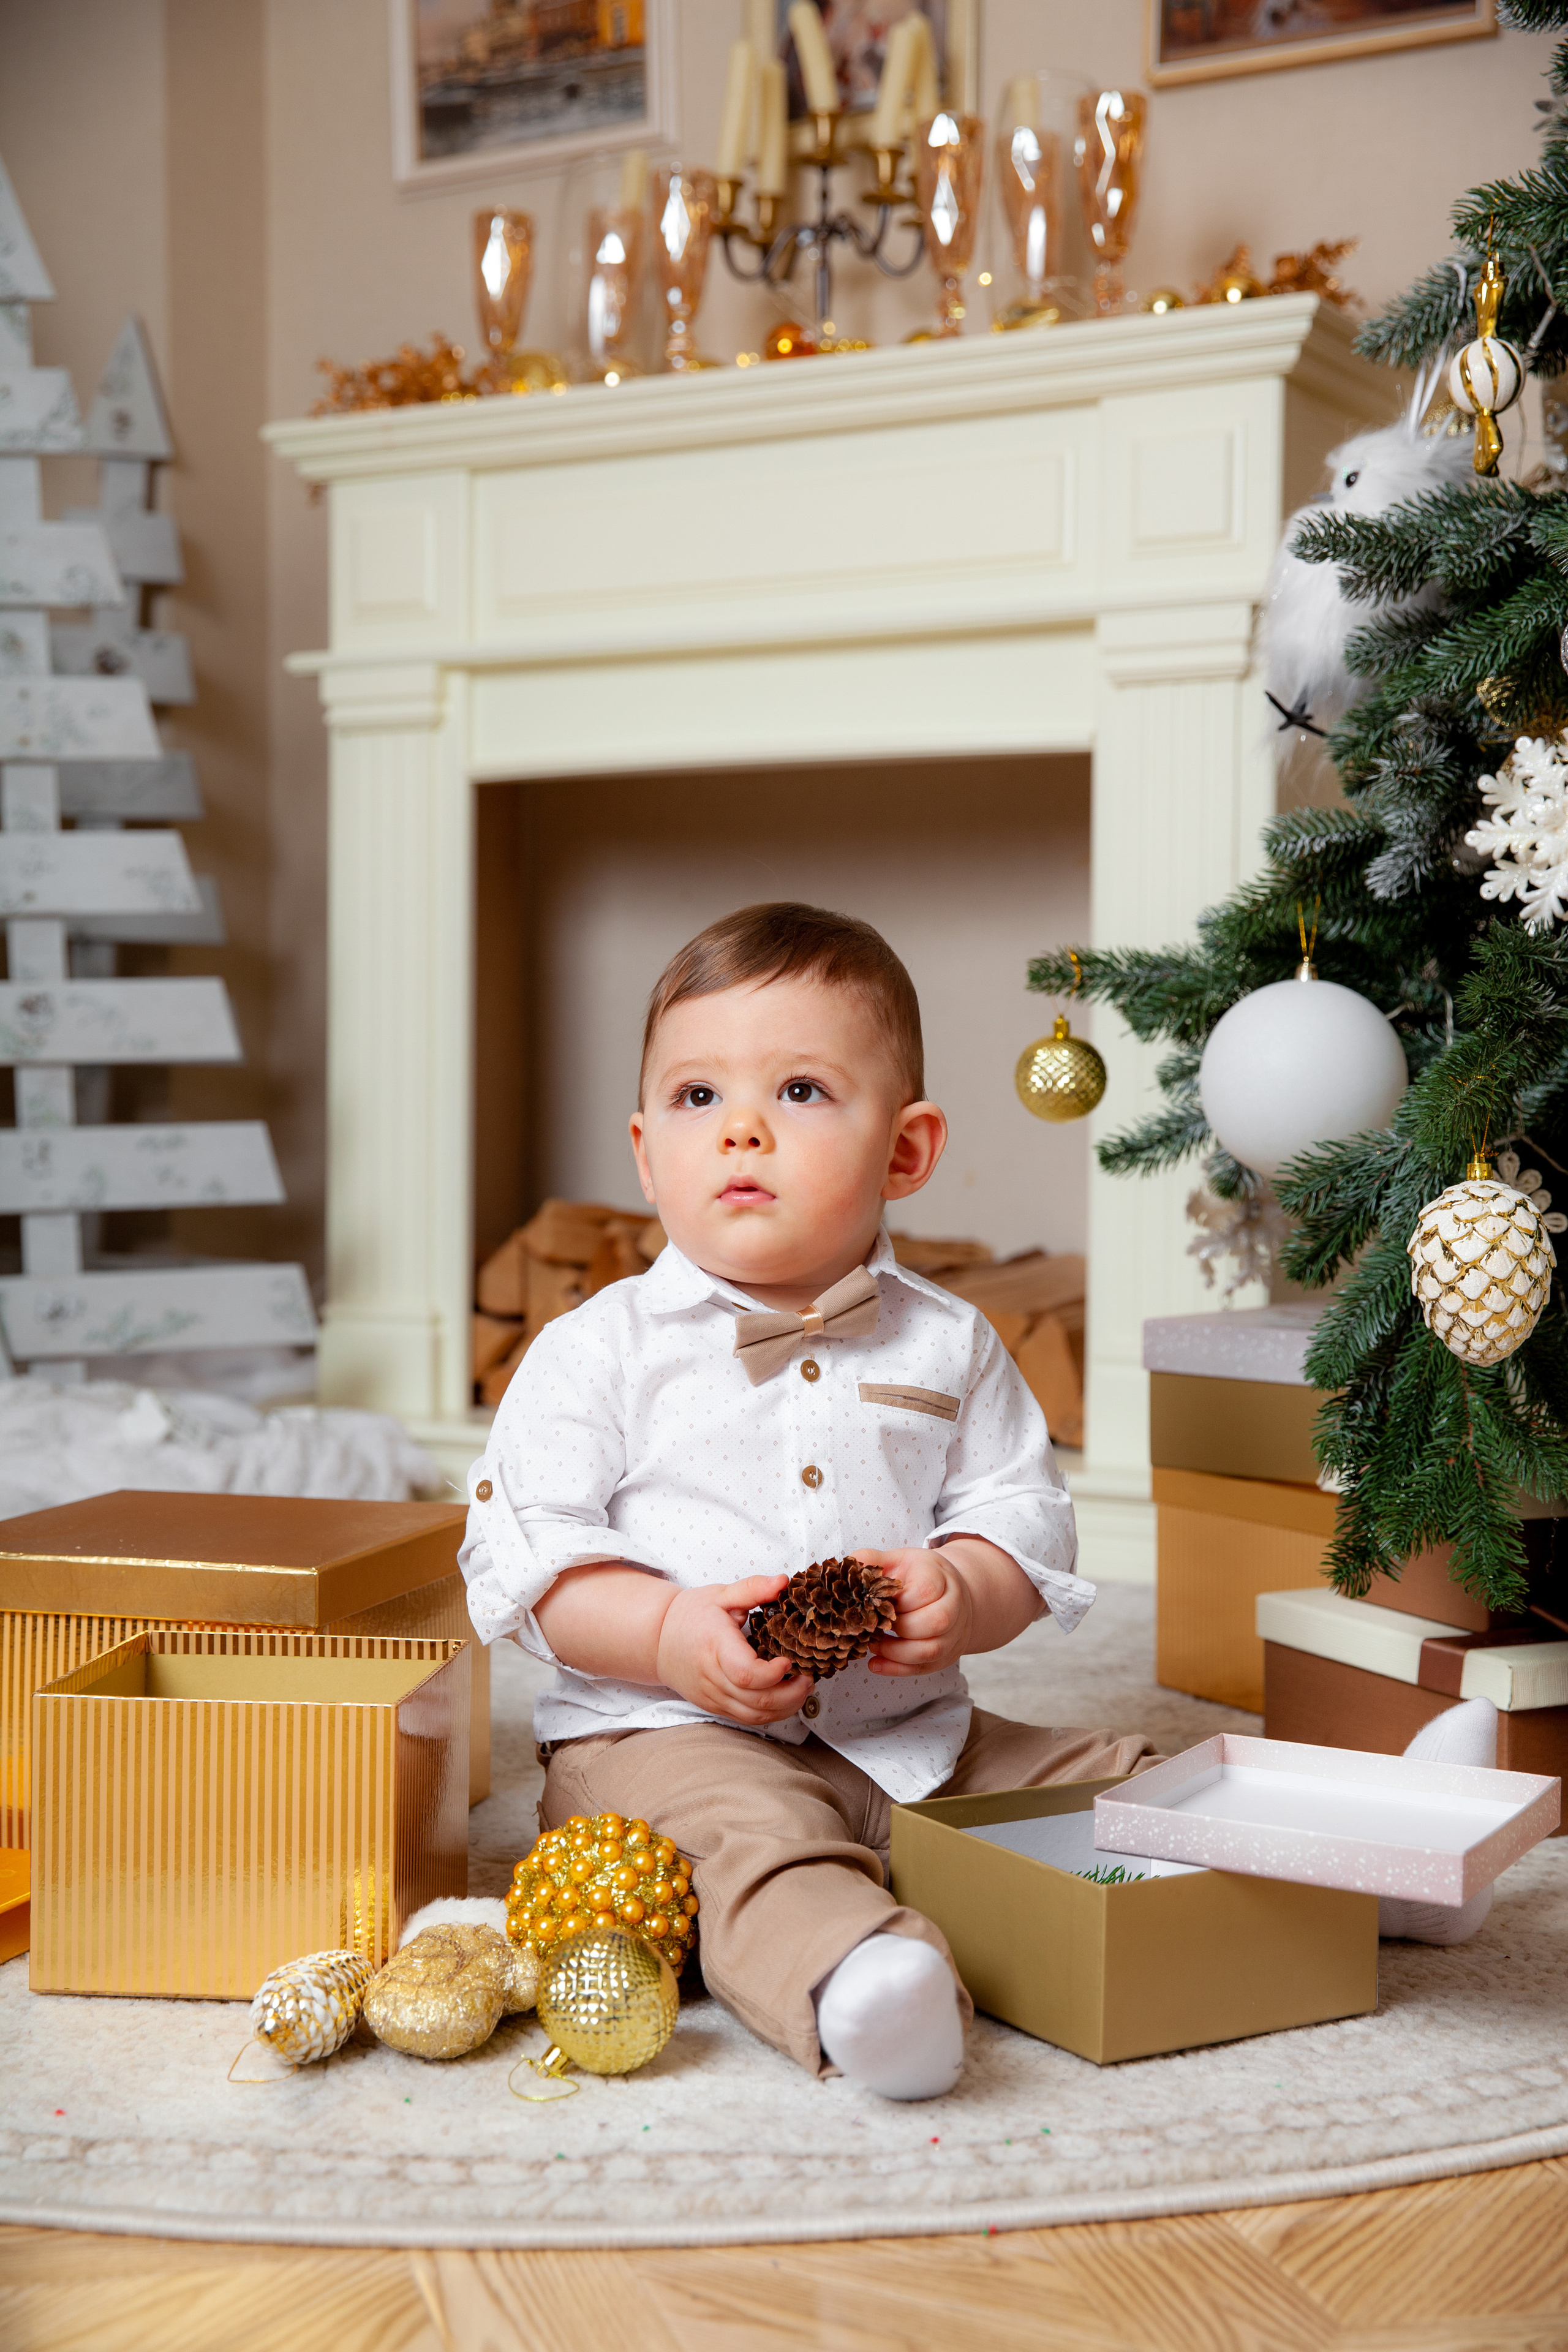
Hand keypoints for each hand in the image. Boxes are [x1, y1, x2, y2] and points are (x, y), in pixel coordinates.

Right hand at [655, 1574, 814, 1726]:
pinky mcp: (714, 1706)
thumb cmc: (690, 1615)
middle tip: (808, 1677)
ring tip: (801, 1688)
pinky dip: (770, 1714)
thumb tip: (783, 1582)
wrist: (658, 1640)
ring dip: (785, 1707)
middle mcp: (712, 1676)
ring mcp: (713, 1696)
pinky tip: (784, 1698)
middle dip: (790, 1694)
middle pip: (756, 1700)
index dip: (773, 1674)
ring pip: (754, 1715)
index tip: (789, 1661)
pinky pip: (746, 1719)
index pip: (746, 1673)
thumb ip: (753, 1588)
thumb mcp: (721, 1594)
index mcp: (715, 1646)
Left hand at [854, 1545, 975, 1677]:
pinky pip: (925, 1667)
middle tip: (874, 1626)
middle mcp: (954, 1604)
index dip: (898, 1602)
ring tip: (872, 1646)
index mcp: (940, 1575)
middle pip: (935, 1622)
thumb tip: (849, 1566)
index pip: (925, 1590)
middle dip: (900, 1629)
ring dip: (896, 1653)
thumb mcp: (897, 1560)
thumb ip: (872, 1560)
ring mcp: (954, 1632)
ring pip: (931, 1650)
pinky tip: (876, 1664)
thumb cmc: (918, 1576)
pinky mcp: (948, 1654)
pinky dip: (898, 1669)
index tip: (878, 1602)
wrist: (951, 1593)